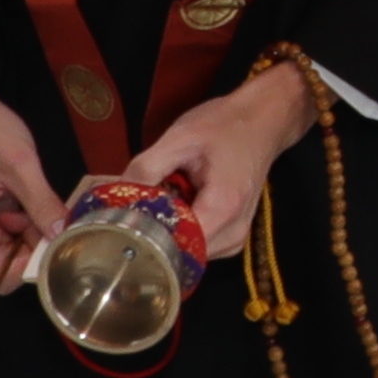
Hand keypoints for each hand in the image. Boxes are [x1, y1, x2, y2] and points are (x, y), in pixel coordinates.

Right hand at [0, 76, 65, 284]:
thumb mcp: (20, 164)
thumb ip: (42, 204)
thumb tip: (64, 235)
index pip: (1, 278)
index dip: (31, 266)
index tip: (55, 242)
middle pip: (5, 266)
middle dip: (32, 246)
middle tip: (49, 212)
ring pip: (7, 250)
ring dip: (28, 231)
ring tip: (36, 197)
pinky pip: (3, 233)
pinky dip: (21, 220)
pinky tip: (26, 195)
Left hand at [135, 56, 320, 250]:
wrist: (262, 121)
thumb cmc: (225, 126)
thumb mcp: (180, 138)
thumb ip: (147, 168)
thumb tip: (116, 195)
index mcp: (223, 209)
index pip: (175, 247)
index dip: (145, 237)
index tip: (121, 222)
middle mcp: (233, 233)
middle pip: (180, 256)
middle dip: (151, 237)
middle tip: (129, 212)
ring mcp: (235, 238)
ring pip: (187, 254)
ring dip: (165, 235)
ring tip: (151, 205)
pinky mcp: (230, 235)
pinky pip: (197, 246)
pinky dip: (179, 231)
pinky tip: (170, 208)